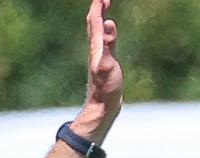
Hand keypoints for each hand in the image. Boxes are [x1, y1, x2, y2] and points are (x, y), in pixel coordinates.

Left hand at [75, 0, 121, 138]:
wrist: (102, 106)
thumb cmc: (105, 89)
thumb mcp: (107, 65)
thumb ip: (107, 44)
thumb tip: (107, 22)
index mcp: (96, 47)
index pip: (94, 21)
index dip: (97, 6)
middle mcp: (94, 49)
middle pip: (92, 23)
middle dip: (97, 8)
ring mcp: (98, 56)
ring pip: (96, 31)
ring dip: (99, 17)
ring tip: (104, 7)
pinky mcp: (103, 62)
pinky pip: (102, 40)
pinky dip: (104, 30)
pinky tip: (107, 31)